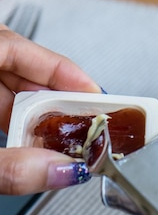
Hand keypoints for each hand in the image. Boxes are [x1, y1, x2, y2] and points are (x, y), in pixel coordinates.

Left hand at [0, 26, 100, 193]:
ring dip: (33, 112)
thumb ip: (11, 167)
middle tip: (82, 120)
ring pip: (4, 84)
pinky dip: (13, 119)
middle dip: (52, 96)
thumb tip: (65, 170)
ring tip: (57, 136)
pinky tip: (27, 138)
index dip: (60, 68)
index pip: (14, 44)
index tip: (92, 90)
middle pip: (16, 65)